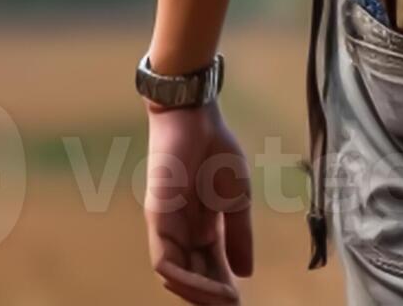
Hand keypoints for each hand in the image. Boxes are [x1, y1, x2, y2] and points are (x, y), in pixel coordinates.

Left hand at [143, 102, 254, 304]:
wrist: (197, 115)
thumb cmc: (216, 149)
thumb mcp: (238, 199)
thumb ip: (240, 235)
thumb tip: (245, 273)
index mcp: (199, 226)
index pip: (208, 268)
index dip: (223, 288)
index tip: (240, 301)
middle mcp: (179, 231)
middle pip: (191, 277)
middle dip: (212, 297)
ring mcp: (165, 226)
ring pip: (175, 277)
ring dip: (200, 294)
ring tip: (227, 301)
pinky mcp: (156, 217)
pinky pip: (165, 262)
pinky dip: (186, 280)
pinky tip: (209, 286)